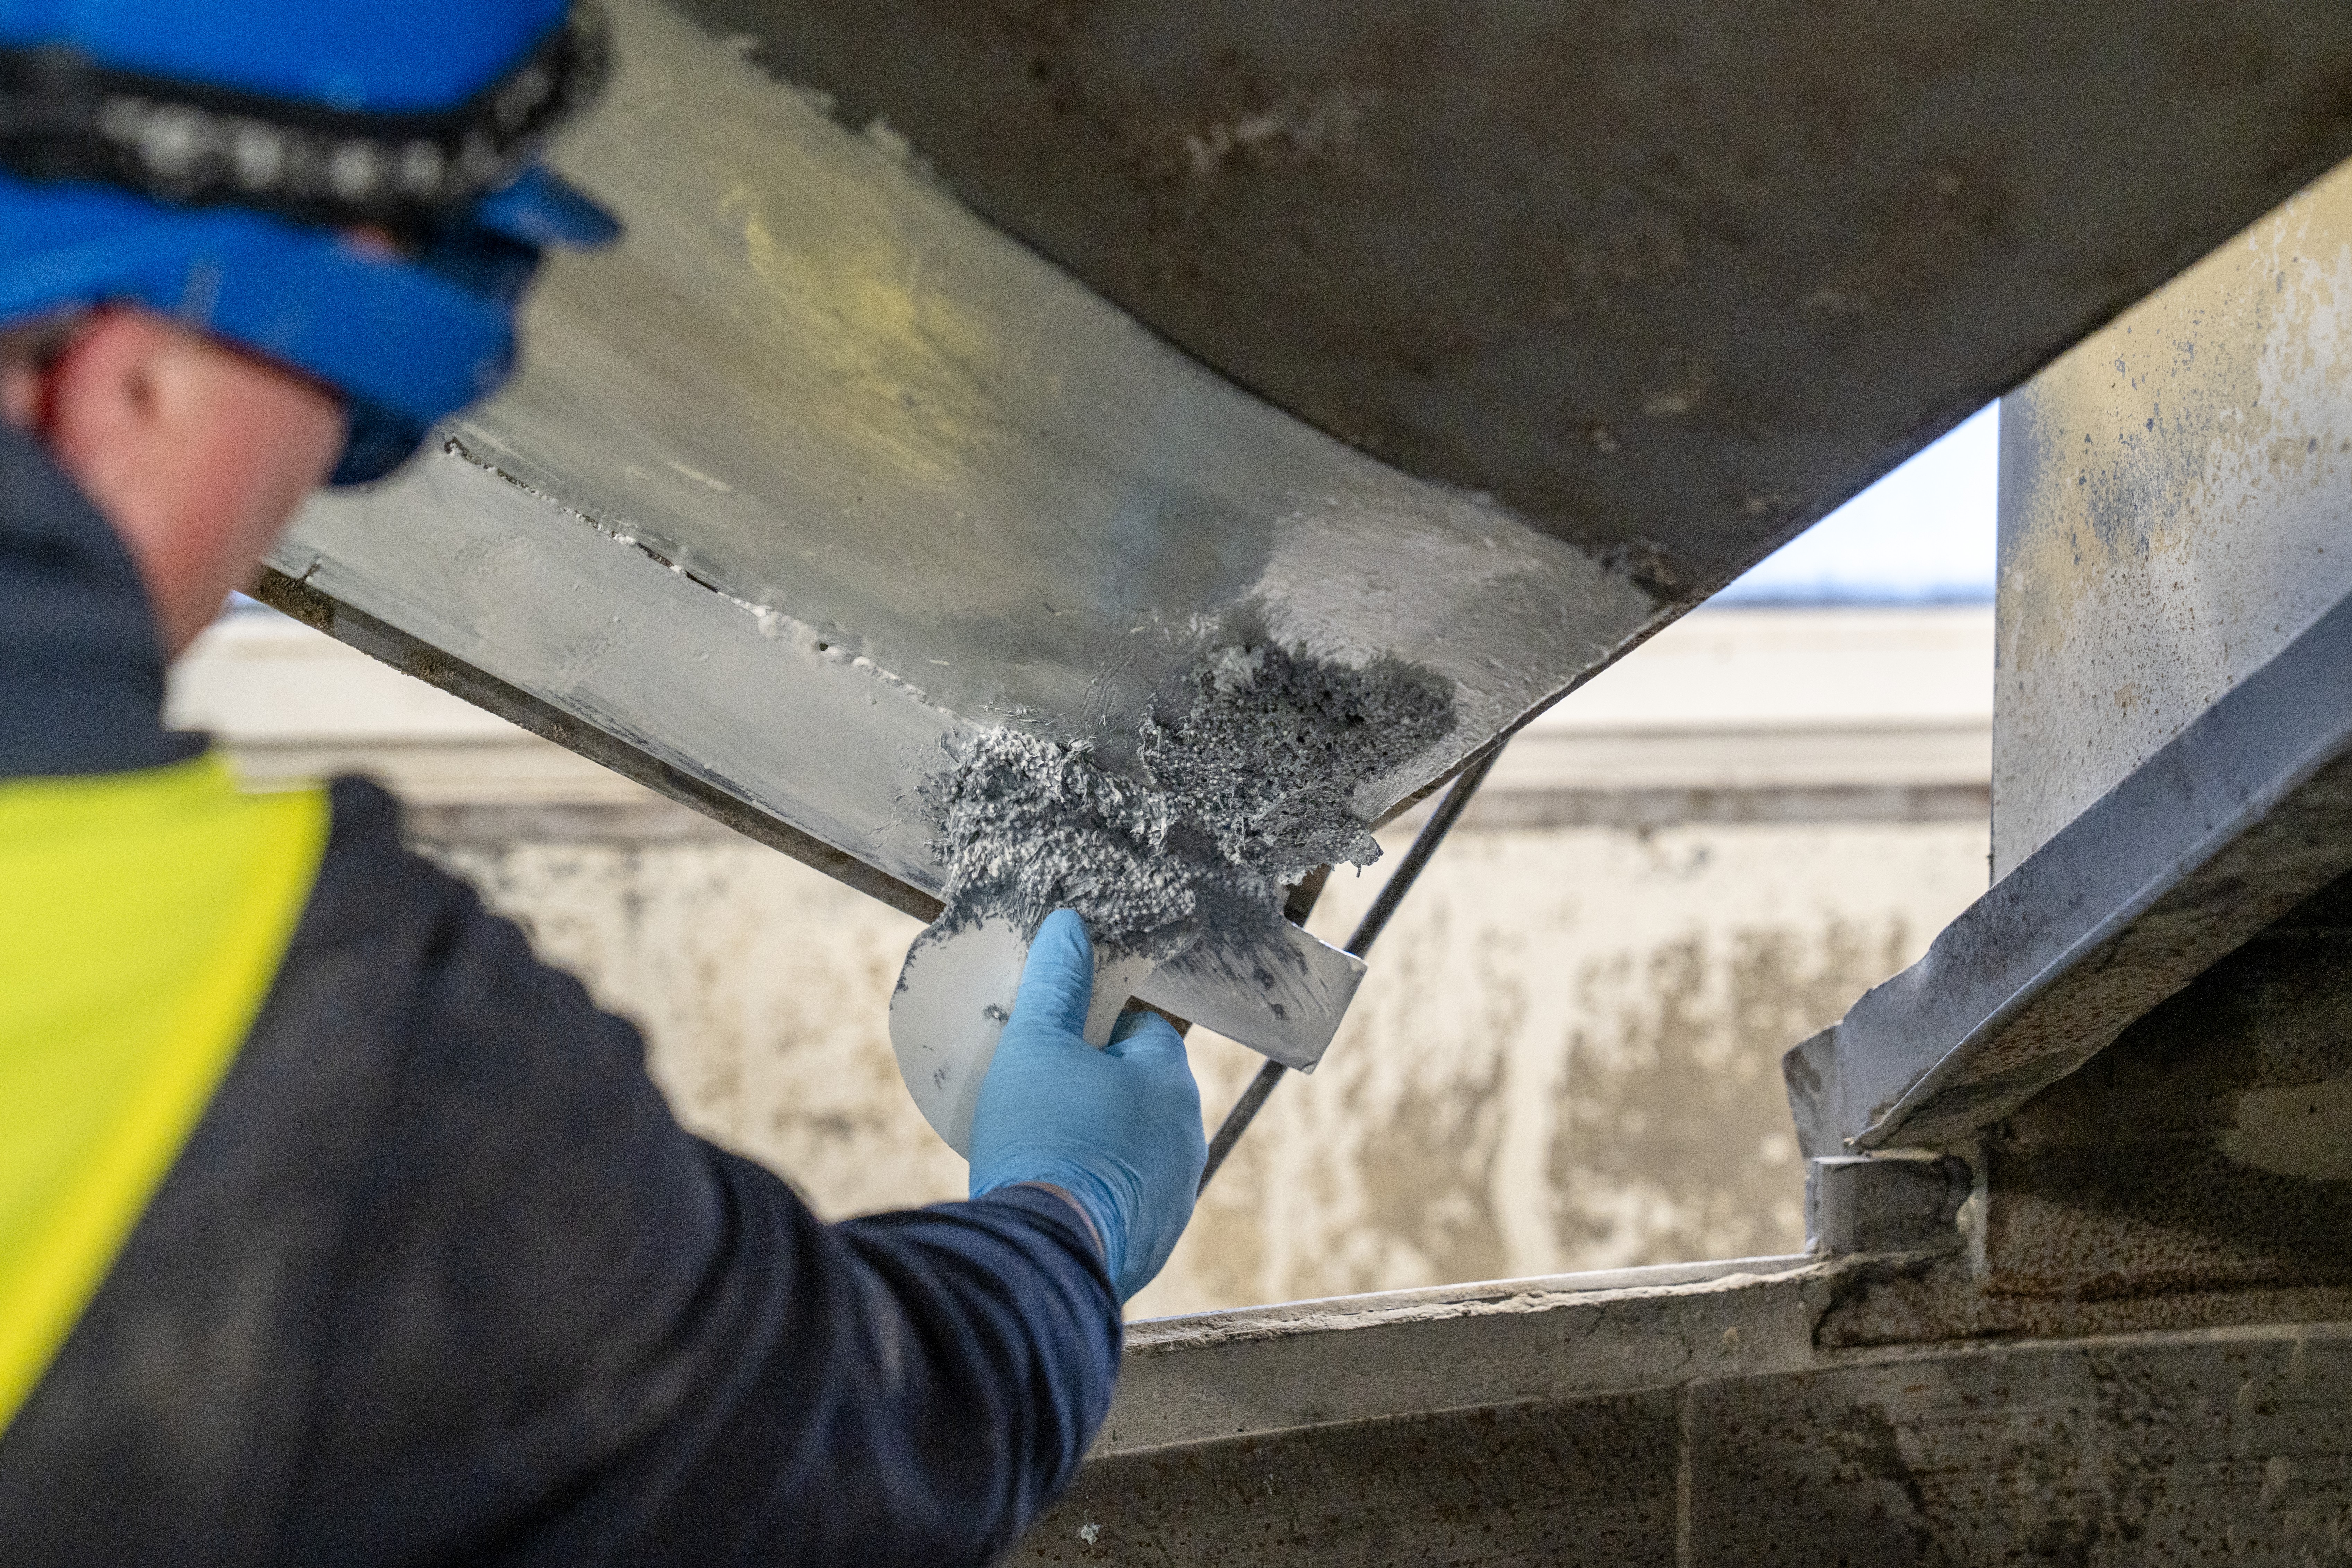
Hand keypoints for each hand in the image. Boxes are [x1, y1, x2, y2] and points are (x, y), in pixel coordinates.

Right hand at [967, 909, 1205, 1300]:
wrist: (1043, 1252)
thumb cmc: (1043, 1134)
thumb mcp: (1035, 1044)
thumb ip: (1055, 984)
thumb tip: (1069, 927)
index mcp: (1171, 1084)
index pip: (1146, 1033)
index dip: (1102, 1029)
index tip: (1061, 1040)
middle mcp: (1188, 1141)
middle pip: (1144, 1093)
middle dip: (1102, 1088)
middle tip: (1044, 1093)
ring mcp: (1175, 1199)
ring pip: (1138, 1151)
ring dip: (1103, 1144)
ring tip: (1045, 1147)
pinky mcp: (1153, 1246)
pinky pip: (1126, 1203)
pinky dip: (1098, 1194)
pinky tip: (1056, 1194)